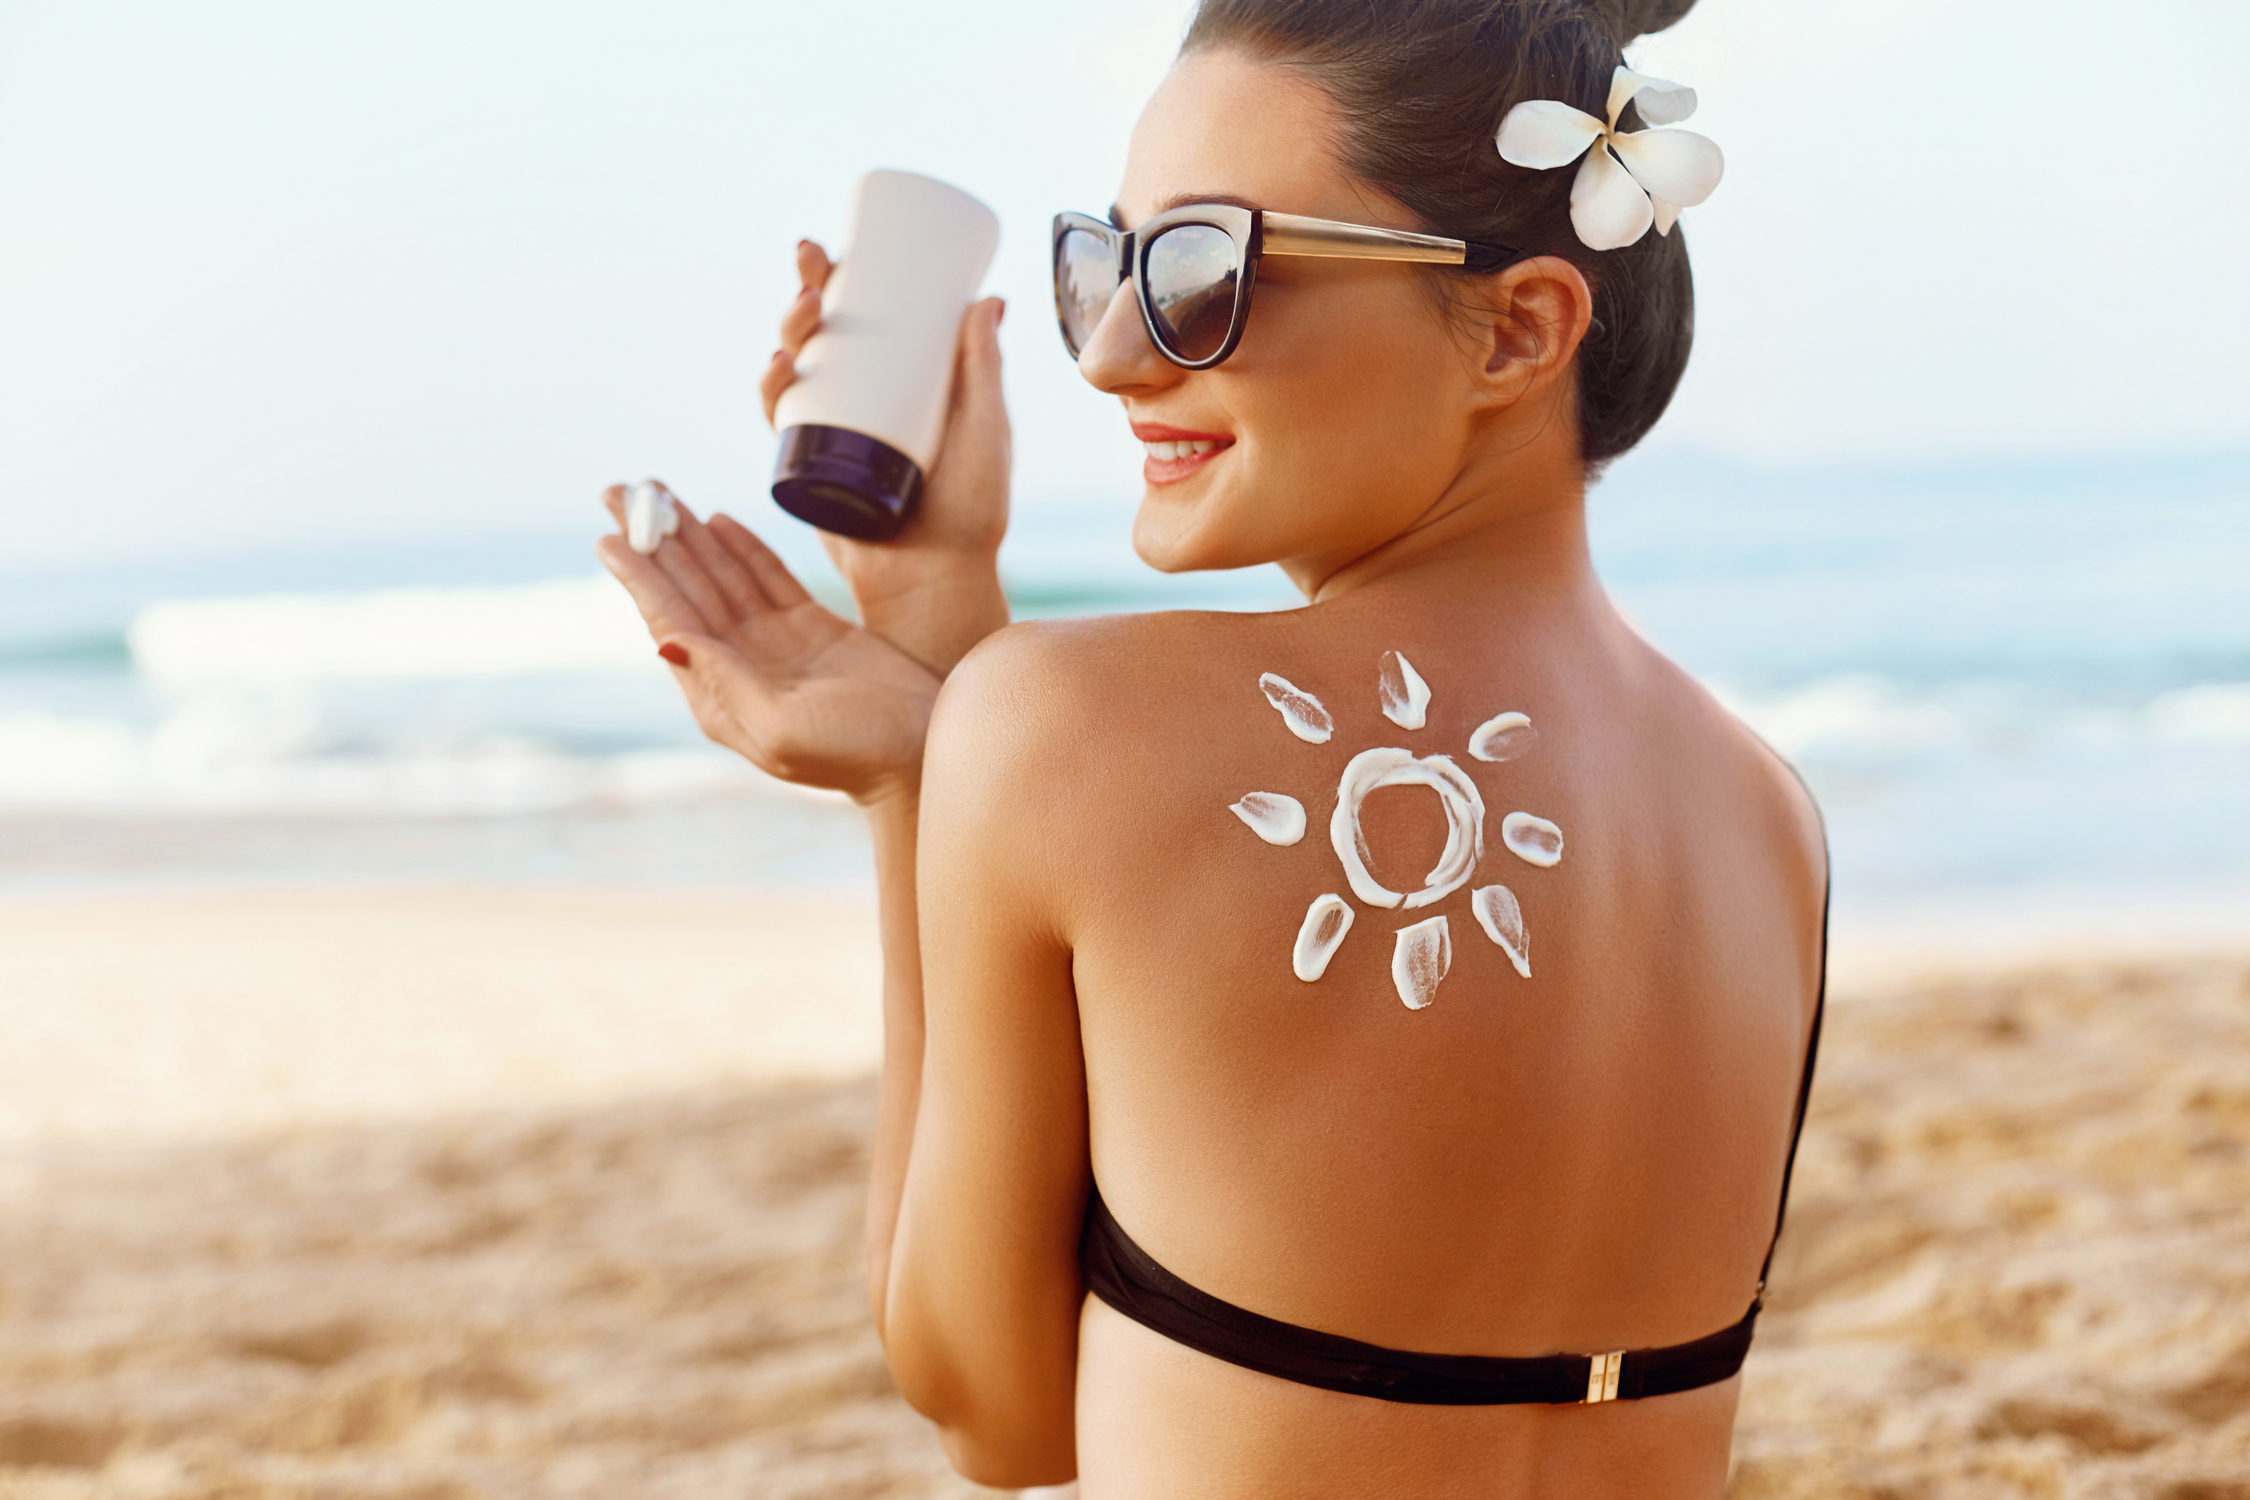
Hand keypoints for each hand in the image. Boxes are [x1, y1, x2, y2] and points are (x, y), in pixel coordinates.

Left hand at [596, 484, 940, 805]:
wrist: (921, 753)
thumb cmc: (854, 752)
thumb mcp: (782, 728)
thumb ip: (727, 681)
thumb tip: (670, 638)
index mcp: (721, 697)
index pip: (670, 622)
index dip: (639, 576)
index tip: (610, 533)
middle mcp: (739, 667)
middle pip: (688, 591)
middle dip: (654, 540)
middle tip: (619, 489)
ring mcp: (774, 646)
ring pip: (723, 578)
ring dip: (690, 535)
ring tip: (659, 492)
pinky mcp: (813, 630)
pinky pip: (768, 579)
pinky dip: (743, 548)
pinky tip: (717, 521)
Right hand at [761, 240, 1012, 675]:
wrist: (937, 580)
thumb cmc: (972, 513)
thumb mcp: (985, 432)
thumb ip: (984, 370)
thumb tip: (988, 297)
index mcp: (902, 384)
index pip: (865, 318)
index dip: (839, 279)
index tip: (834, 247)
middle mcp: (861, 403)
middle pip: (822, 335)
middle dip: (805, 291)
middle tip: (811, 265)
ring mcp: (831, 434)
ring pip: (796, 371)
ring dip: (786, 332)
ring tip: (802, 315)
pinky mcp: (811, 469)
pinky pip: (781, 423)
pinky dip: (771, 391)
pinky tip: (778, 369)